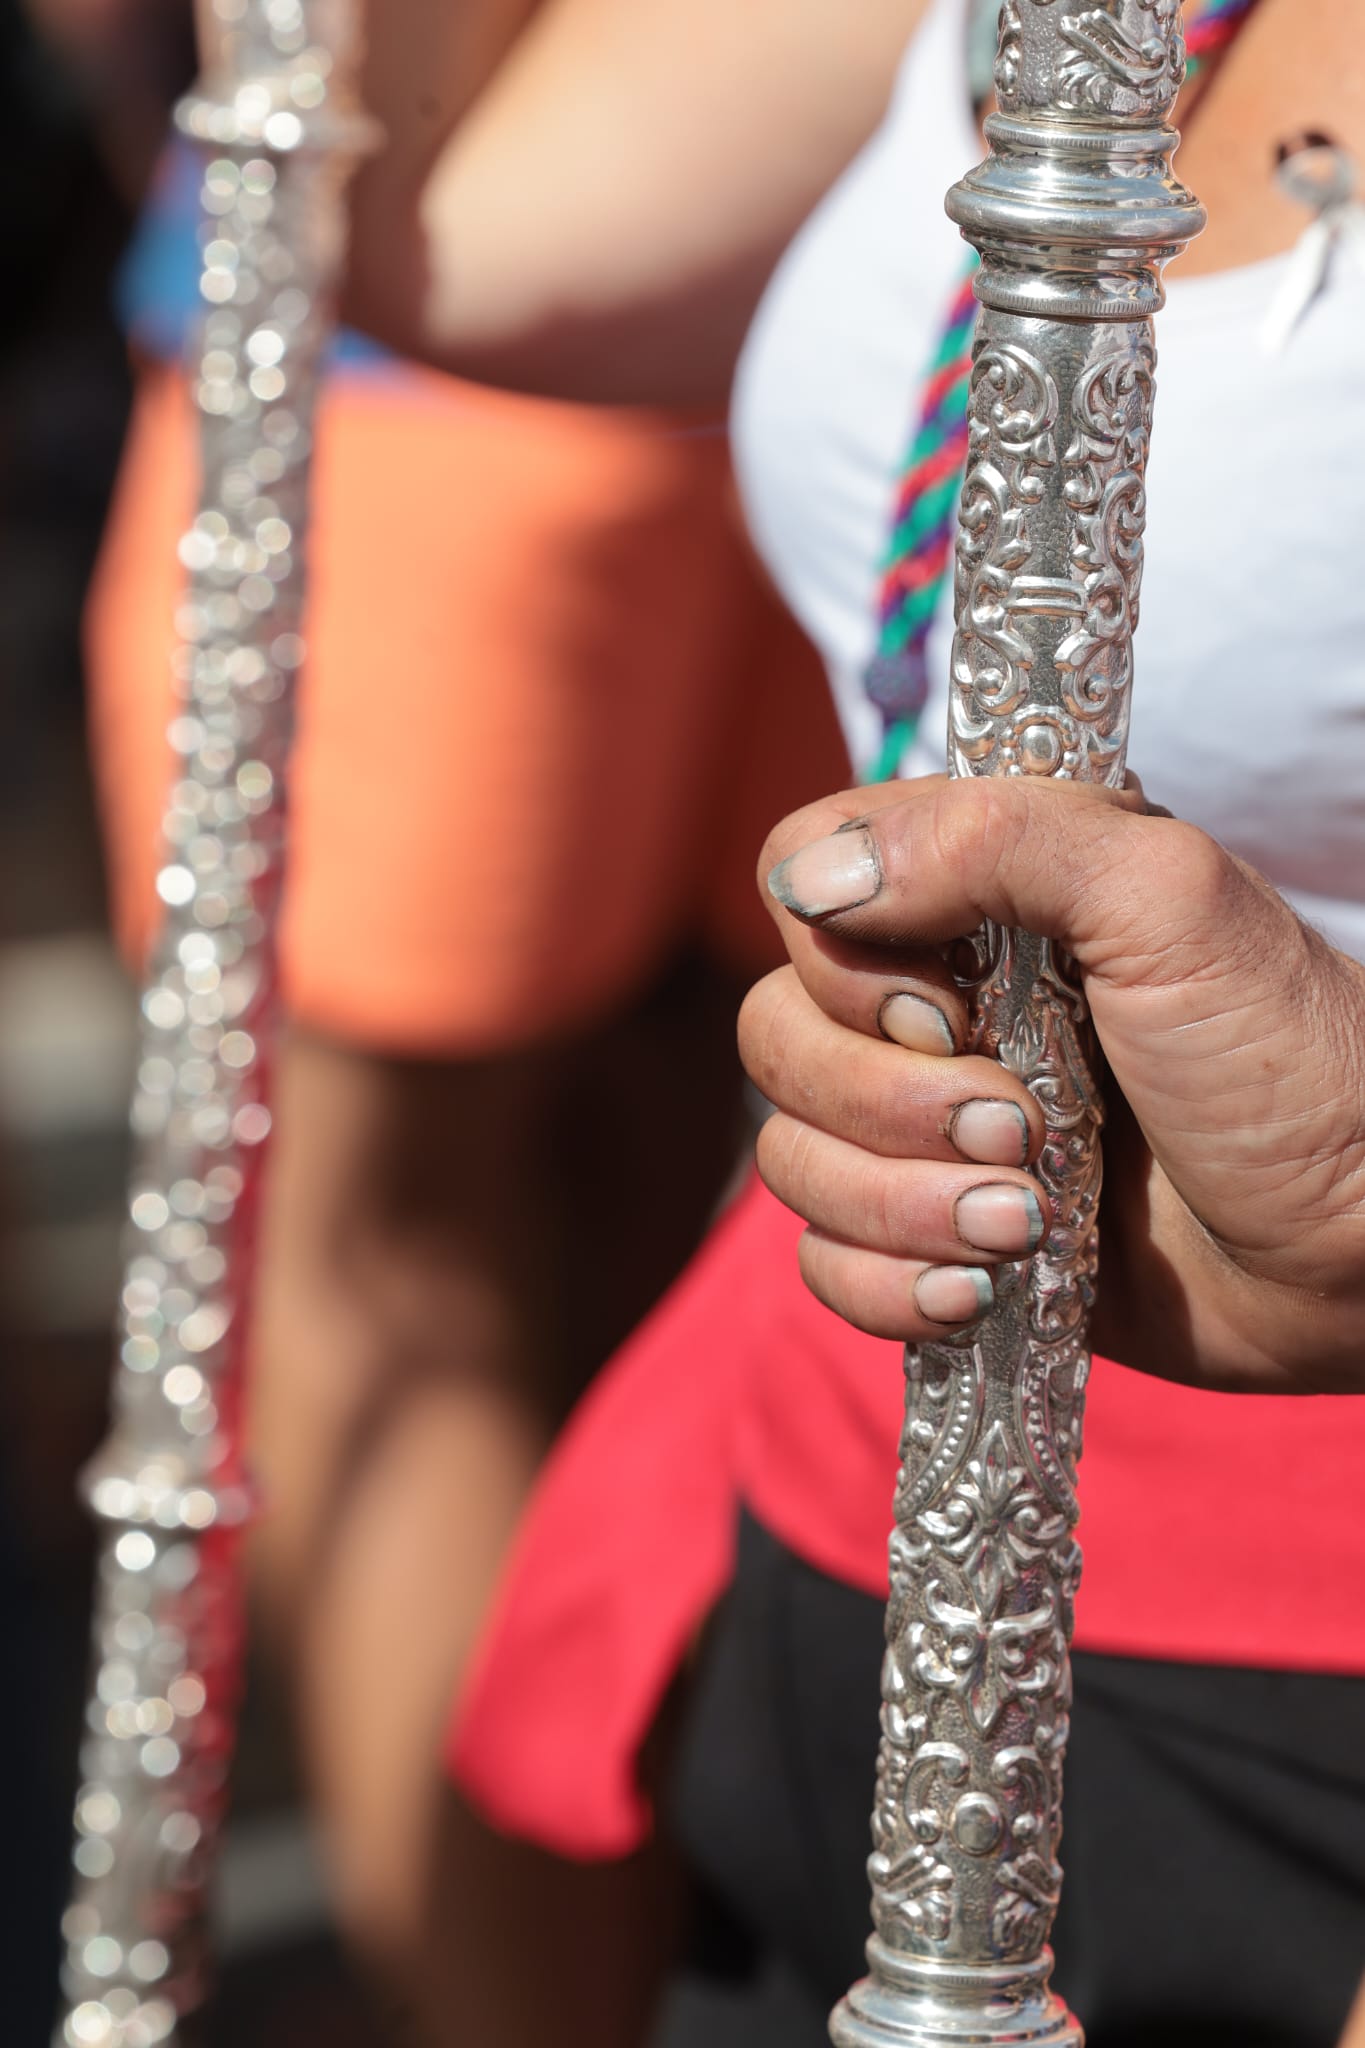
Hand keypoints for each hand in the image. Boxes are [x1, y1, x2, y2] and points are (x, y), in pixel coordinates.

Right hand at [738, 774, 1364, 1392]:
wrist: (1363, 1249)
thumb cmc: (1290, 1061)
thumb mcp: (1170, 903)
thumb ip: (998, 840)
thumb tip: (815, 881)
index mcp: (980, 896)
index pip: (803, 878)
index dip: (843, 955)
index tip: (952, 1005)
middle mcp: (939, 1003)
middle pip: (776, 1034)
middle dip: (888, 1107)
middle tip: (1024, 1132)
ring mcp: (931, 1129)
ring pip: (794, 1157)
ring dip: (900, 1208)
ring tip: (1029, 1226)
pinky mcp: (939, 1238)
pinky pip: (826, 1264)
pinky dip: (891, 1288)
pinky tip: (985, 1293)